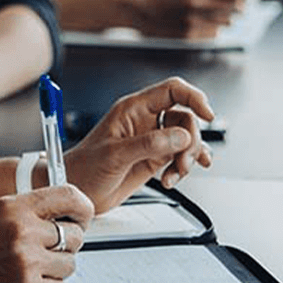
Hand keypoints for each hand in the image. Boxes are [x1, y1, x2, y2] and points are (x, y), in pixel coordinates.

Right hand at [0, 185, 92, 282]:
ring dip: (53, 273)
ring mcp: (26, 262)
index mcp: (12, 207)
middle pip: (74, 236)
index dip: (82, 209)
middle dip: (64, 248)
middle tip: (41, 256)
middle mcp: (22, 230)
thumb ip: (25, 214)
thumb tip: (63, 216)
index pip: (69, 196)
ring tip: (22, 274)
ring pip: (69, 265)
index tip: (82, 218)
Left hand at [64, 77, 215, 212]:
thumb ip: (150, 144)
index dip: (194, 98)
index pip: (172, 90)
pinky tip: (178, 176)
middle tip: (183, 162)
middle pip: (185, 118)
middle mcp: (145, 121)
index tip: (207, 114)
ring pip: (185, 138)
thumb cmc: (84, 168)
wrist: (75, 192)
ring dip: (189, 157)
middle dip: (190, 140)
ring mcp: (152, 140)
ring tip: (177, 174)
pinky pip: (180, 156)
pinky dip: (185, 166)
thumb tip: (181, 136)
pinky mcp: (154, 158)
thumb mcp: (116, 155)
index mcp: (134, 109)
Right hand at [132, 0, 242, 38]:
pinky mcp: (187, 36)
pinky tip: (205, 27)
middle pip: (229, 11)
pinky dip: (212, 32)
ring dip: (222, 23)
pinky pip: (210, 36)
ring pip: (221, 25)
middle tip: (240, 12)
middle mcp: (195, 4)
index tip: (245, 1)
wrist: (141, 10)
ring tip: (219, 19)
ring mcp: (191, 22)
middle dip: (236, 12)